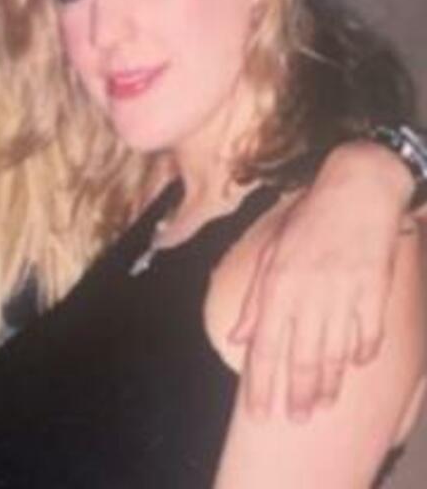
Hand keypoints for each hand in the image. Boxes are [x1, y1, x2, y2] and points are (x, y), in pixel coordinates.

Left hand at [231, 142, 413, 420]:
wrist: (357, 193)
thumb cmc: (308, 222)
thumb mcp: (269, 253)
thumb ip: (254, 300)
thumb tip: (238, 337)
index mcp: (278, 287)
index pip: (265, 347)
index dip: (261, 383)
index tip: (259, 411)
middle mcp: (309, 297)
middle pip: (302, 359)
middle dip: (296, 395)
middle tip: (295, 420)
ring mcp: (345, 298)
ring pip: (335, 355)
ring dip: (328, 384)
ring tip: (321, 407)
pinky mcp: (375, 295)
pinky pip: (368, 336)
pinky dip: (361, 354)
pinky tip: (354, 366)